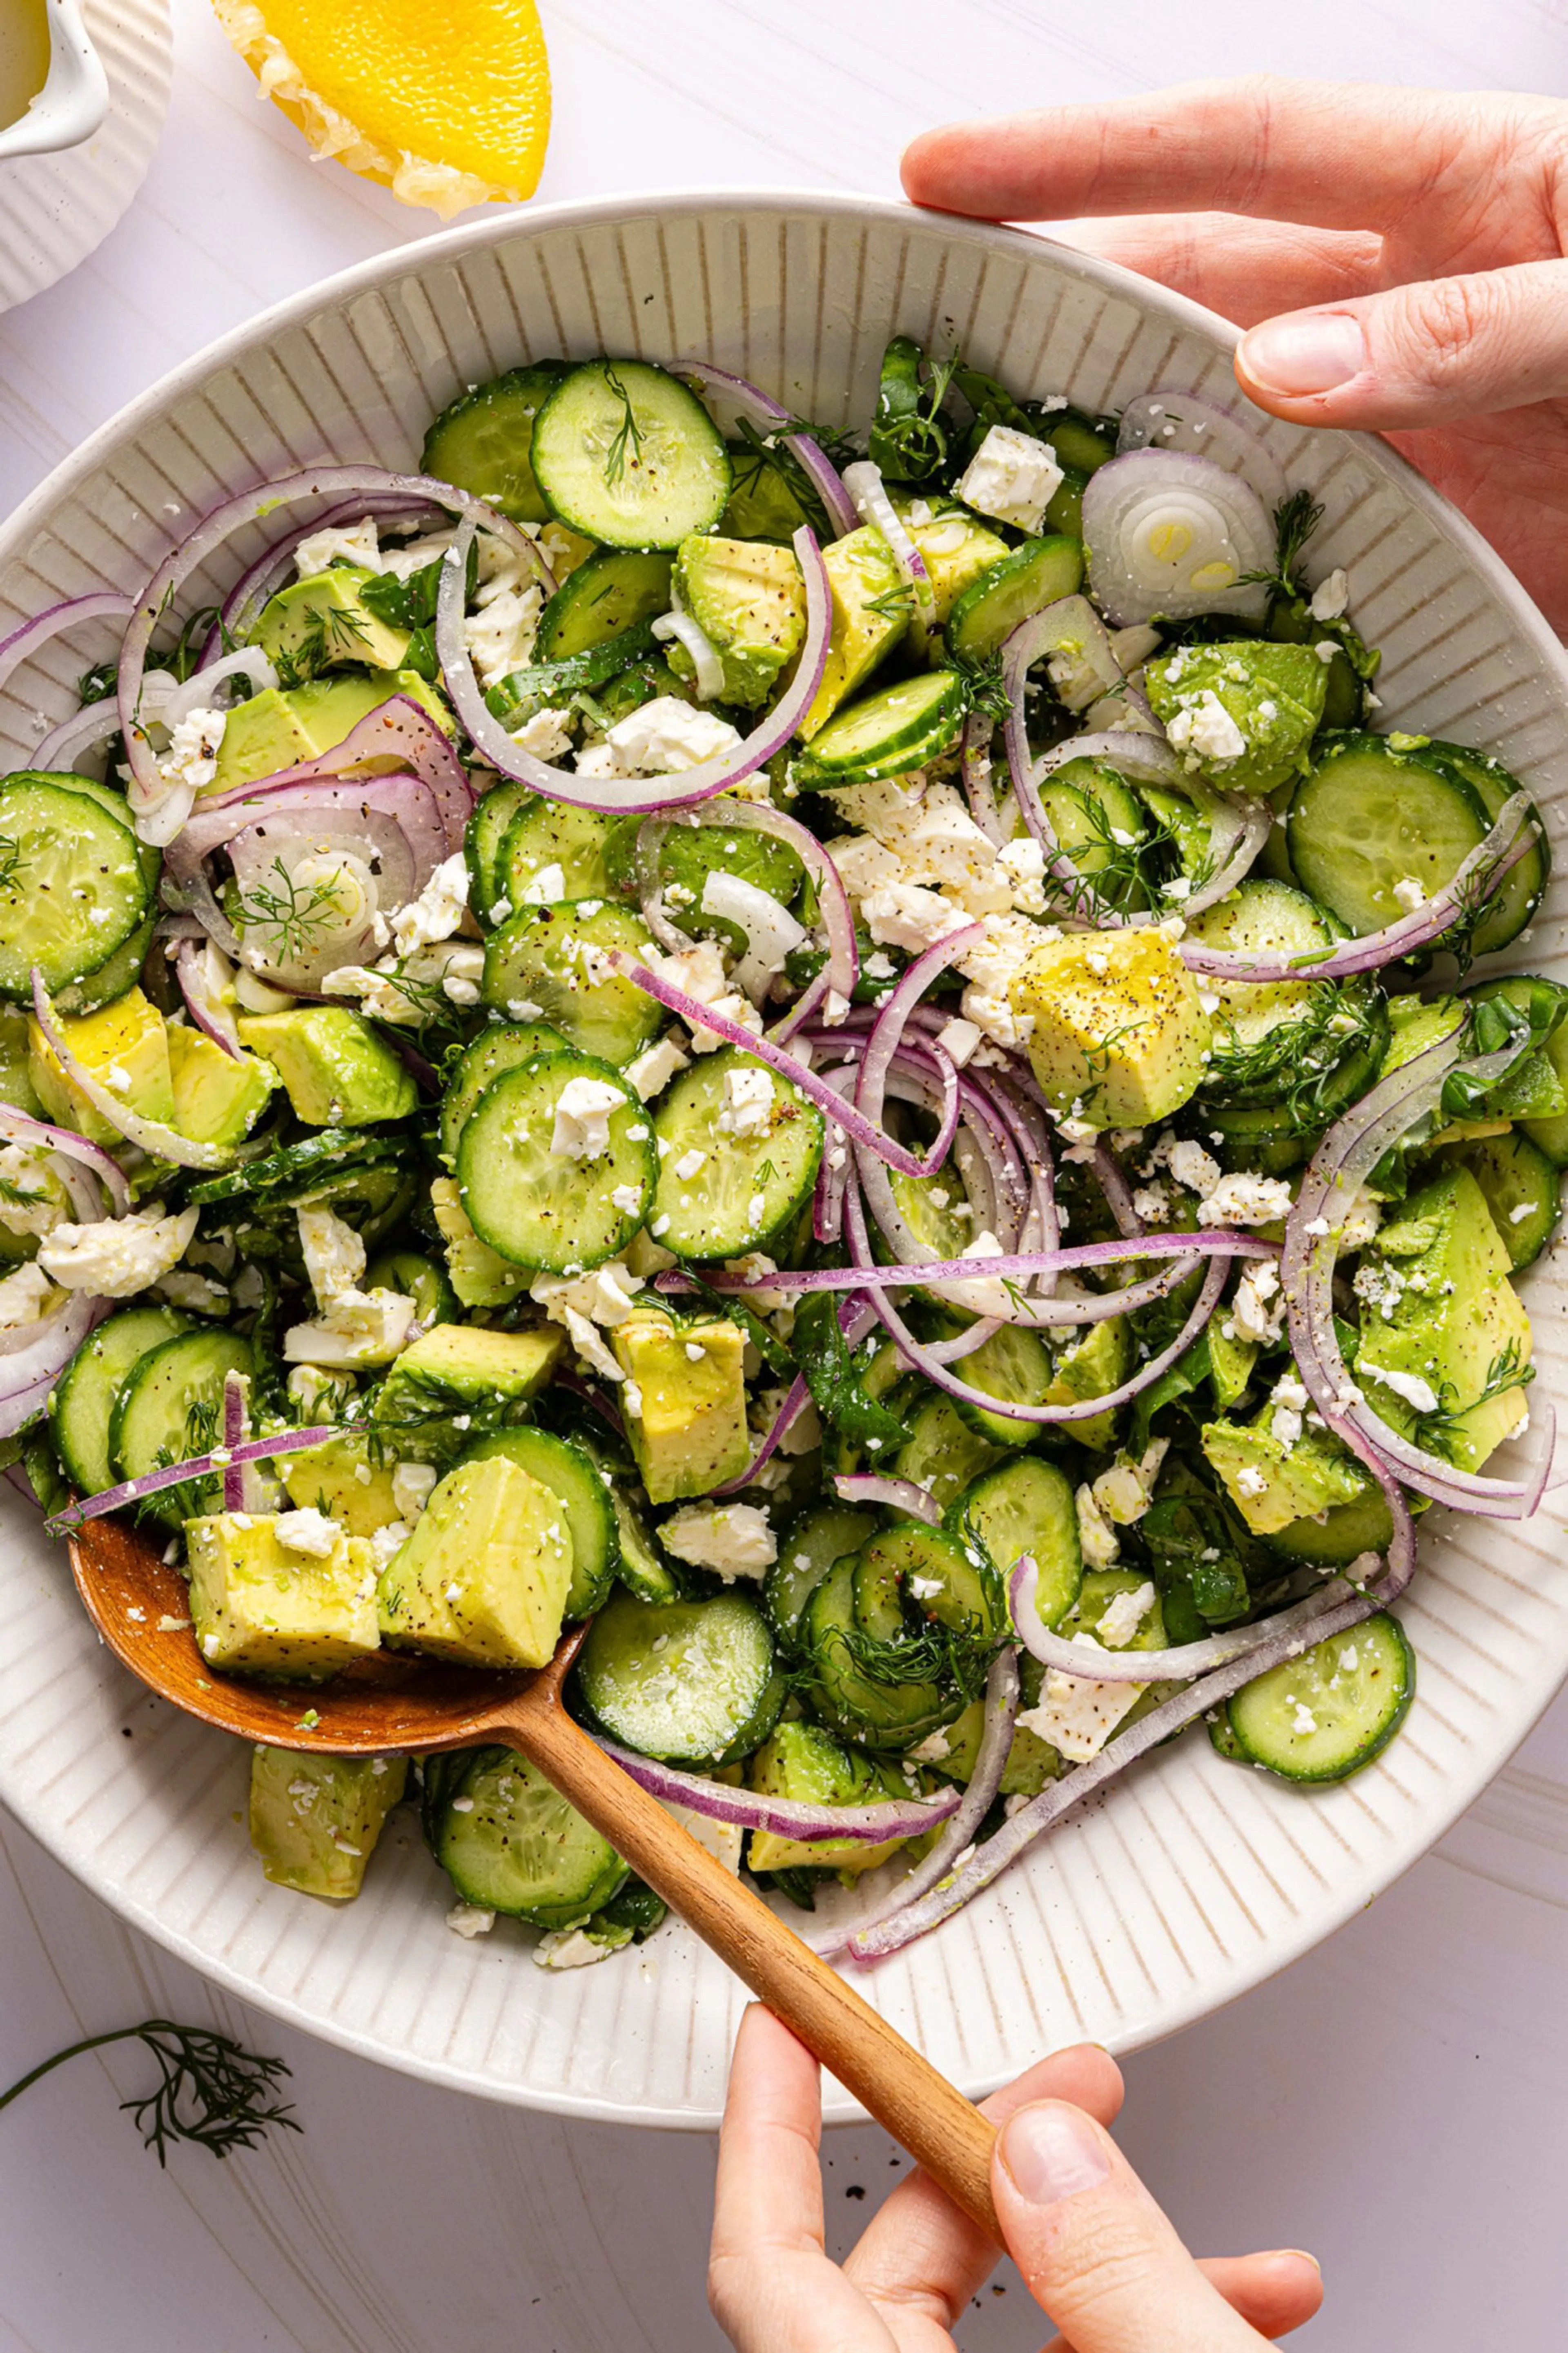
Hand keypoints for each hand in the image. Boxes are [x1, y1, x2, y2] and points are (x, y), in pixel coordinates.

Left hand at [709, 2004, 1321, 2351]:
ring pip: (1000, 2329)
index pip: (763, 2259)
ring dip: (1118, 2257)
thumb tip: (1048, 2144)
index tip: (778, 2020)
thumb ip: (1109, 2270)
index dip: (763, 2130)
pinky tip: (1243, 2303)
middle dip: (1014, 2159)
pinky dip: (1136, 2327)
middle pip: (904, 2268)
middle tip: (1094, 2084)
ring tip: (1239, 2253)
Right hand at [902, 78, 1567, 632]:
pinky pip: (1287, 555)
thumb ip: (1477, 322)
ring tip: (990, 506)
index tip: (949, 173)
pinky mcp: (1430, 540)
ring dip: (1115, 469)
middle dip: (1056, 314)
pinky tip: (1139, 623)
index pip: (1240, 150)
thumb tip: (1284, 364)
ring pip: (1218, 434)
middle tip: (916, 355)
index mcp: (1461, 195)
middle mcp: (1405, 309)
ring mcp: (1407, 430)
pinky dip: (1213, 590)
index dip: (1089, 157)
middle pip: (1194, 293)